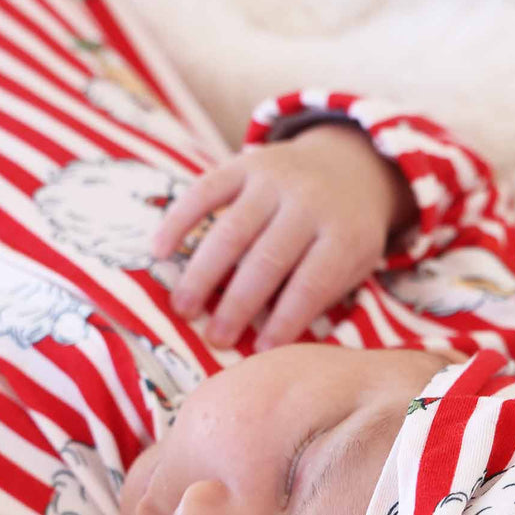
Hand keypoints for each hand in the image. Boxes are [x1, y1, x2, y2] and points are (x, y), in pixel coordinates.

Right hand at [152, 122, 416, 349]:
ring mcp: (275, 180)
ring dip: (203, 272)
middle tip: (214, 337)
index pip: (312, 283)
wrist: (351, 163)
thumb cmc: (346, 233)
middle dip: (238, 304)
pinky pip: (206, 190)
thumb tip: (272, 339)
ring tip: (183, 308)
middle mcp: (309, 202)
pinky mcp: (245, 164)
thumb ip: (321, 295)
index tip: (262, 351)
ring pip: (232, 229)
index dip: (285, 319)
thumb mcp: (354, 263)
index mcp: (342, 234)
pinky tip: (159, 251)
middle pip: (268, 259)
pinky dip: (179, 220)